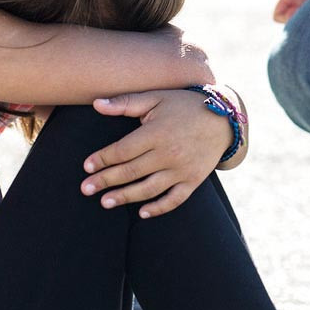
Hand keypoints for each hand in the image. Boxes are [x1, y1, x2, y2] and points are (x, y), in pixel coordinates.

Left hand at [80, 88, 233, 217]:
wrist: (224, 118)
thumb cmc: (184, 105)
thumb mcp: (156, 97)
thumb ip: (126, 102)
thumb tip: (96, 104)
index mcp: (157, 132)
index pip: (123, 150)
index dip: (103, 159)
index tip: (86, 166)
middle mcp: (169, 153)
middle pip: (131, 171)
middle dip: (105, 181)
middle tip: (85, 189)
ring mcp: (182, 169)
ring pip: (149, 188)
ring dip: (126, 197)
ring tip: (105, 202)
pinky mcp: (194, 180)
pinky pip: (174, 199)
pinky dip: (158, 208)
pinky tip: (142, 213)